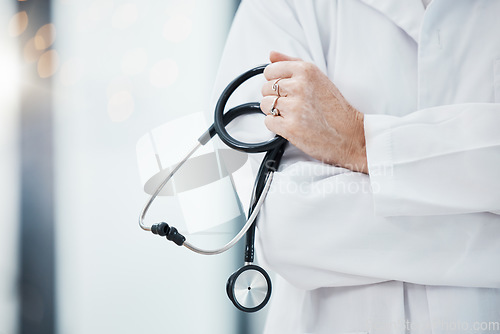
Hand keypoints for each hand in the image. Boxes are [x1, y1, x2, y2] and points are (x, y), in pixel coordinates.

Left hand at [260, 51, 367, 173]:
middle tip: (292, 104)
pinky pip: (268, 122)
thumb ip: (292, 63)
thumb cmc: (335, 109)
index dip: (273, 81)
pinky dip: (276, 125)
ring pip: (265, 104)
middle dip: (275, 97)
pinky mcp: (290, 127)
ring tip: (292, 114)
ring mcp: (294, 108)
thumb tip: (272, 54)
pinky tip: (291, 124)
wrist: (350, 135)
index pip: (270, 70)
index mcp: (306, 71)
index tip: (283, 88)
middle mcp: (300, 87)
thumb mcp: (318, 77)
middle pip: (266, 88)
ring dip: (274, 111)